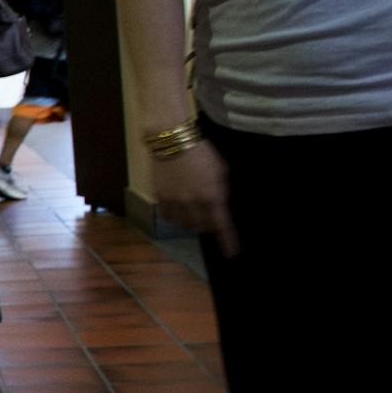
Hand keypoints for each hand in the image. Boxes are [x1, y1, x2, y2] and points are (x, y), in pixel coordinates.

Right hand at [151, 139, 236, 256]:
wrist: (172, 139)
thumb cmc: (202, 152)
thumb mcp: (221, 171)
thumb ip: (220, 191)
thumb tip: (219, 205)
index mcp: (212, 196)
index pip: (222, 226)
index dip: (228, 241)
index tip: (231, 253)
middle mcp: (192, 203)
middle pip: (201, 227)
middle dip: (207, 225)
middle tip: (210, 218)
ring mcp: (174, 201)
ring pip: (183, 224)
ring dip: (191, 222)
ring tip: (194, 213)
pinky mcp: (160, 196)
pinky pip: (168, 215)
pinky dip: (175, 216)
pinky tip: (178, 209)